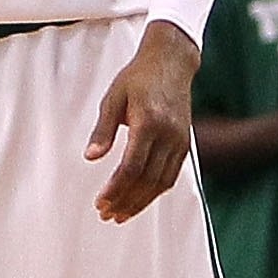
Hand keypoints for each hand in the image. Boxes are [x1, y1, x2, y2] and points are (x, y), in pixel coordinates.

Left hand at [87, 21, 199, 221]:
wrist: (172, 62)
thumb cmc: (139, 77)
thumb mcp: (113, 98)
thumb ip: (103, 130)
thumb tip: (91, 157)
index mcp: (148, 122)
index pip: (131, 167)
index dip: (116, 189)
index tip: (101, 202)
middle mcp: (168, 135)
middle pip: (147, 180)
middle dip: (126, 201)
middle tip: (107, 214)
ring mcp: (180, 140)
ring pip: (161, 182)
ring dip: (141, 202)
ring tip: (122, 214)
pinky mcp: (185, 143)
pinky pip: (171, 175)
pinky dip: (156, 191)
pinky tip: (141, 199)